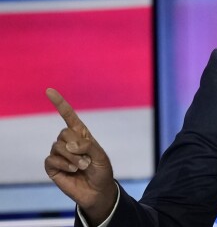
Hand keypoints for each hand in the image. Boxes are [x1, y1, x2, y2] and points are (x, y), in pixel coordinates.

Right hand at [44, 88, 116, 224]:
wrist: (97, 191)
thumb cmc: (101, 171)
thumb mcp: (101, 156)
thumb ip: (88, 146)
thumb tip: (70, 144)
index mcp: (81, 135)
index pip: (68, 116)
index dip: (59, 103)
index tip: (49, 91)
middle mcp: (68, 142)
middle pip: (64, 132)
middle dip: (76, 146)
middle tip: (87, 159)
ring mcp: (59, 154)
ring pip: (57, 146)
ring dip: (72, 157)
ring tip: (82, 167)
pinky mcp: (52, 167)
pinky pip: (51, 159)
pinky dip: (63, 164)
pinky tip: (71, 171)